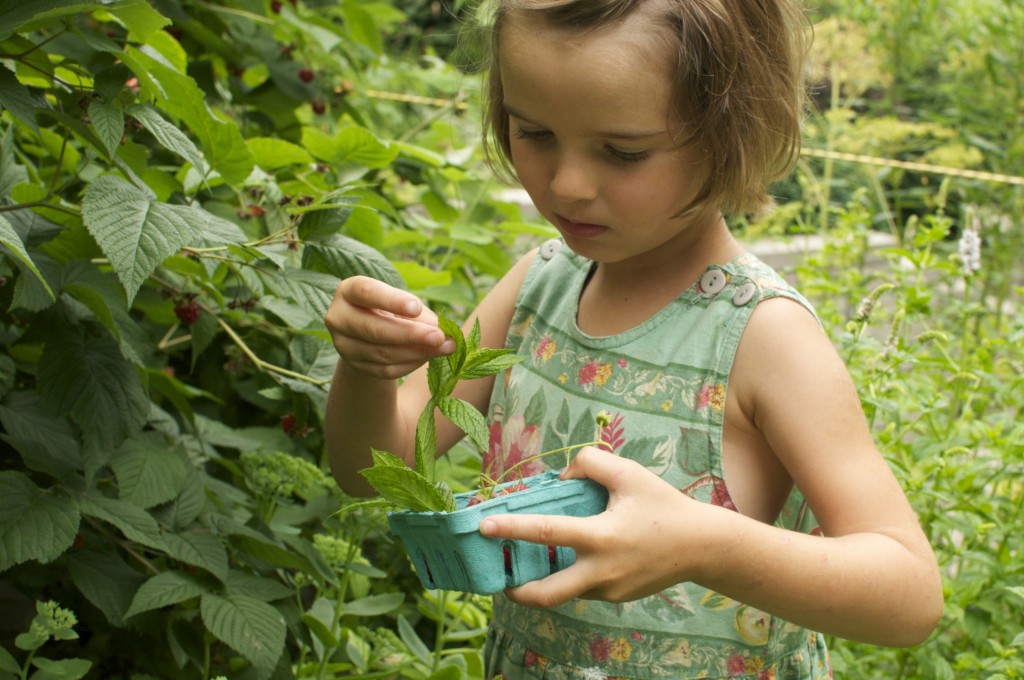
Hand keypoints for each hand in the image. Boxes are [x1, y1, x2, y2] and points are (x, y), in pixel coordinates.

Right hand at [325, 276, 453, 378]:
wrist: (367, 333)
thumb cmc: (387, 308)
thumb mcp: (398, 301)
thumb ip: (417, 312)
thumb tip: (442, 330)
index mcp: (348, 291)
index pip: (367, 293)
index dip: (392, 301)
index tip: (416, 308)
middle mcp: (338, 318)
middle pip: (374, 329)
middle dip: (411, 334)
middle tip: (439, 336)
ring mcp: (344, 346)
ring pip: (383, 353)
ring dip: (417, 351)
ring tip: (444, 347)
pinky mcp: (355, 367)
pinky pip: (386, 370)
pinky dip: (411, 364)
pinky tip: (428, 356)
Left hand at [479, 447, 716, 607]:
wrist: (701, 546)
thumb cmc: (663, 505)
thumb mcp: (628, 473)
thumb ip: (589, 464)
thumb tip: (561, 479)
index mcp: (601, 537)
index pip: (545, 532)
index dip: (511, 529)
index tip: (484, 527)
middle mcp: (601, 571)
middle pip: (546, 594)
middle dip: (516, 592)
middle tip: (498, 580)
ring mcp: (609, 590)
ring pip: (565, 590)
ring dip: (544, 580)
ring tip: (530, 562)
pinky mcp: (616, 597)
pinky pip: (584, 588)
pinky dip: (570, 575)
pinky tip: (572, 558)